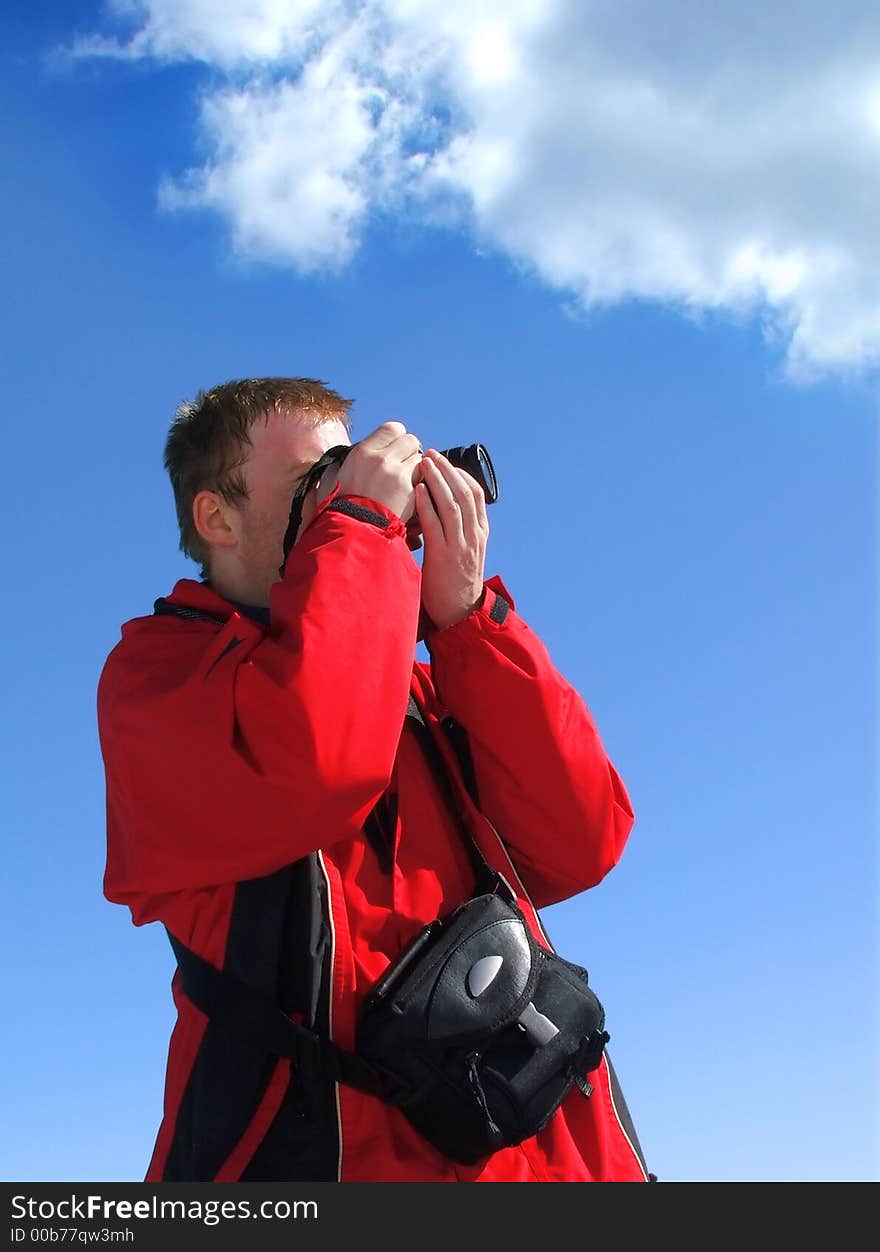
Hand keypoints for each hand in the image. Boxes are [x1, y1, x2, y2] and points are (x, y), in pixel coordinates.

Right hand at [325, 421, 422, 522]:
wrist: (352, 532)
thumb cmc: (339, 509)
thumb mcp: (332, 479)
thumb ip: (342, 463)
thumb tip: (347, 457)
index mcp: (361, 452)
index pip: (393, 428)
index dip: (398, 439)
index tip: (397, 451)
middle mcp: (379, 457)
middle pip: (410, 440)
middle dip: (411, 453)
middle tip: (405, 468)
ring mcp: (395, 472)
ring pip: (420, 458)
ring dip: (417, 470)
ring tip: (407, 484)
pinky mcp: (407, 488)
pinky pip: (423, 477)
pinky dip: (421, 484)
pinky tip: (411, 494)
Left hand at [416, 450, 488, 630]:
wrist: (459, 612)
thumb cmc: (454, 580)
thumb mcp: (463, 550)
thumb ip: (456, 529)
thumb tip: (439, 506)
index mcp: (480, 532)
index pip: (476, 494)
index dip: (460, 474)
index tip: (444, 461)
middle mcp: (474, 535)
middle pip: (465, 493)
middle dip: (448, 470)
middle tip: (431, 453)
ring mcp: (461, 546)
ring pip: (453, 504)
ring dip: (438, 480)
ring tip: (424, 463)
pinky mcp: (444, 557)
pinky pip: (437, 525)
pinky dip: (428, 504)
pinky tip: (419, 490)